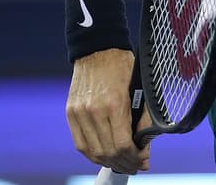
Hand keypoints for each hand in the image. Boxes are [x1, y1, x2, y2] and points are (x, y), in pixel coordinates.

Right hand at [66, 49, 149, 173]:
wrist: (98, 48)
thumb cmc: (123, 66)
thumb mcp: (139, 89)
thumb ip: (142, 118)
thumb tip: (144, 145)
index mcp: (115, 103)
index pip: (123, 144)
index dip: (135, 158)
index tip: (144, 160)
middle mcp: (94, 111)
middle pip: (108, 152)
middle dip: (124, 163)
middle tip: (136, 166)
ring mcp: (80, 112)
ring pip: (93, 152)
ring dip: (109, 162)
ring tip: (122, 164)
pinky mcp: (71, 112)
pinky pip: (80, 143)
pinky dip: (93, 154)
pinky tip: (105, 157)